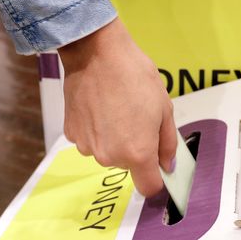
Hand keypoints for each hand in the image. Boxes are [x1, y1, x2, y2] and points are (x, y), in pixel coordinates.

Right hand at [58, 18, 176, 196]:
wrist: (97, 54)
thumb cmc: (134, 77)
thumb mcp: (164, 109)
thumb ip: (168, 143)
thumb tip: (167, 164)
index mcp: (137, 153)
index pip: (148, 186)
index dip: (156, 177)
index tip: (158, 165)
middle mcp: (110, 156)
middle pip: (128, 165)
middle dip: (137, 148)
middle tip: (138, 118)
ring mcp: (88, 146)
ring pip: (109, 152)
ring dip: (115, 138)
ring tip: (119, 109)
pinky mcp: (72, 134)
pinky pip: (92, 140)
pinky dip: (98, 129)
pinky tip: (102, 107)